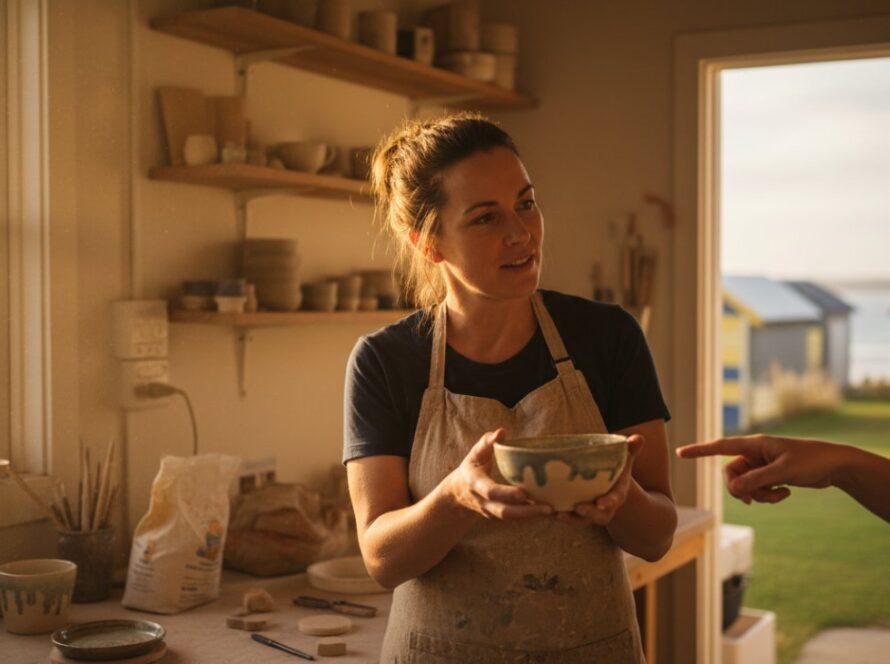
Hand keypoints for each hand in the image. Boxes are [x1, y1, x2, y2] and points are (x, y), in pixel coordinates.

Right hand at [445, 428, 552, 519]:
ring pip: (512, 518)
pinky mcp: (500, 516)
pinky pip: (516, 518)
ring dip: (533, 516)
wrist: (458, 494)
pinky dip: (532, 516)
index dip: (506, 494)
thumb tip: (501, 431)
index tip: (524, 494)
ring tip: (554, 510)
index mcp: (475, 484)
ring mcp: (491, 512)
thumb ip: (486, 442)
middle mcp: (483, 502)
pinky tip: (549, 511)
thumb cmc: (471, 468)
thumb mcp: (474, 454)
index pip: (490, 491)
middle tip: (549, 508)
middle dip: (527, 512)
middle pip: (505, 512)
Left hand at [555, 434, 644, 525]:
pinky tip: (546, 510)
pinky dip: (557, 515)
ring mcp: (589, 513)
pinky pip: (567, 517)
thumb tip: (638, 437)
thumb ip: (629, 450)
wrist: (607, 486)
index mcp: (616, 495)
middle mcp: (603, 508)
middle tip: (578, 508)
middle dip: (588, 513)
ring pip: (580, 520)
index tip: (601, 503)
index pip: (614, 500)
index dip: (608, 502)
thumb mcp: (623, 460)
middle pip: (597, 515)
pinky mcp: (575, 513)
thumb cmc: (615, 470)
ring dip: (569, 518)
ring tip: (557, 514)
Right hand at [676, 435, 842, 503]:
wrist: (835, 466)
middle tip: (753, 500)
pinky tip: (784, 494)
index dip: (699, 450)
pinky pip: (757, 489)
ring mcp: (761, 465)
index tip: (680, 453)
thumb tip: (734, 490)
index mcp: (754, 444)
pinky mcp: (769, 475)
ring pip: (744, 484)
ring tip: (778, 496)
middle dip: (741, 489)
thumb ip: (756, 480)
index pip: (720, 447)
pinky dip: (767, 496)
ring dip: (757, 495)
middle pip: (731, 473)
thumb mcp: (782, 472)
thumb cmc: (810, 461)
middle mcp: (754, 453)